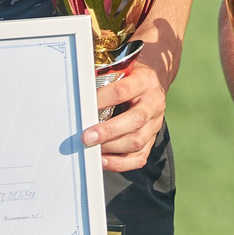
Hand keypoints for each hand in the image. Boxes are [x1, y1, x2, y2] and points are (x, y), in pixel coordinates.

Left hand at [83, 48, 172, 173]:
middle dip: (108, 131)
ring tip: (93, 149)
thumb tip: (77, 95)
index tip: (85, 108)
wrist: (152, 85)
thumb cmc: (129, 77)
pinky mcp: (152, 139)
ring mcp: (156, 123)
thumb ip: (104, 79)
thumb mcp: (121, 70)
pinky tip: (103, 161)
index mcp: (145, 81)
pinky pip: (139, 157)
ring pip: (138, 141)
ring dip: (112, 148)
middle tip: (87, 137)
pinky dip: (120, 163)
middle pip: (136, 119)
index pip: (122, 91)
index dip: (102, 100)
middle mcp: (154, 102)